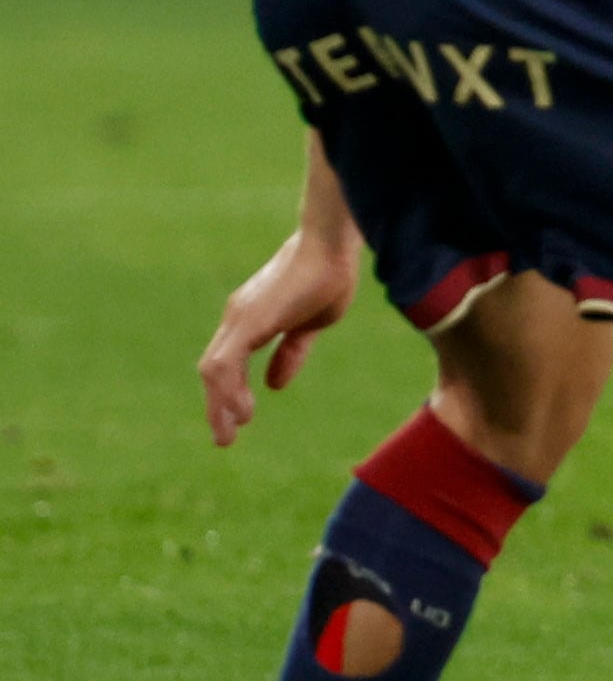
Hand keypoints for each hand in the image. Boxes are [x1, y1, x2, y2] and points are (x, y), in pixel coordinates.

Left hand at [199, 221, 360, 446]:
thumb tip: (275, 385)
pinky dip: (227, 390)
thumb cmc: (329, 274)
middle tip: (225, 437)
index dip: (229, 392)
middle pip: (213, 370)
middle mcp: (236, 318)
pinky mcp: (247, 321)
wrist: (331, 243)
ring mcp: (238, 318)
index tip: (238, 419)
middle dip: (217, 406)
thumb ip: (291, 351)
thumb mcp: (311, 323)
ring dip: (219, 404)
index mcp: (251, 318)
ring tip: (229, 432)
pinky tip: (243, 411)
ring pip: (213, 371)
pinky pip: (224, 364)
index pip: (228, 362)